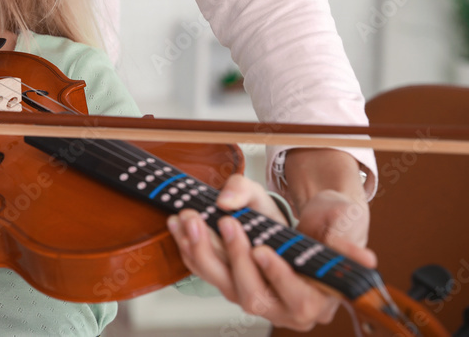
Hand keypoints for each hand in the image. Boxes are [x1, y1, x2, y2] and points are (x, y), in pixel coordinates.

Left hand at [167, 174, 376, 330]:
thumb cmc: (333, 222)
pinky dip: (190, 247)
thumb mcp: (340, 215)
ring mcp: (254, 295)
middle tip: (227, 222)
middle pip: (253, 295)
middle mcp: (284, 306)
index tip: (263, 250)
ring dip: (203, 251)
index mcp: (318, 298)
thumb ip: (338, 229)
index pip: (297, 299)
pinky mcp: (232, 280)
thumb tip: (341, 247)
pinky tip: (179, 224)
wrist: (316, 218)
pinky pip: (206, 270)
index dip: (279, 277)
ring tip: (192, 219)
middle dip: (236, 258)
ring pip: (223, 284)